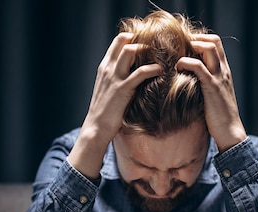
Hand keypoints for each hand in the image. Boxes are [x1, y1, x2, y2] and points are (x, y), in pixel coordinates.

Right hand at [68, 33, 161, 178]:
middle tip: (156, 48)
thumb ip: (117, 78)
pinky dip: (153, 69)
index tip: (148, 45)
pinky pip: (140, 72)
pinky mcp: (123, 89)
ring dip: (147, 50)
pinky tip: (161, 71)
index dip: (134, 39)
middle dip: (141, 40)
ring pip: (130, 50)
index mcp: (105, 67)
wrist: (96, 128)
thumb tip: (134, 74)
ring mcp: (115, 77)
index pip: (118, 41)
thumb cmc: (105, 111)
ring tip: (160, 56)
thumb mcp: (108, 89)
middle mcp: (108, 68)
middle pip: (123, 39)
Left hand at [175, 34, 246, 152]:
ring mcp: (219, 77)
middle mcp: (223, 71)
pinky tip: (177, 68)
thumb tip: (187, 81)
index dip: (200, 40)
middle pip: (213, 40)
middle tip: (179, 48)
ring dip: (191, 46)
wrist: (230, 132)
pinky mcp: (212, 87)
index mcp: (224, 72)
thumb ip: (204, 85)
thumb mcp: (212, 96)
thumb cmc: (219, 118)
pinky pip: (199, 66)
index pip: (215, 44)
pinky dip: (186, 62)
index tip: (184, 47)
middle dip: (195, 38)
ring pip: (209, 47)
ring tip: (178, 56)